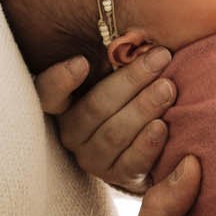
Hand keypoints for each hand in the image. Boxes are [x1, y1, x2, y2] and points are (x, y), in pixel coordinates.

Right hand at [36, 48, 176, 193]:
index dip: (60, 80)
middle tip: (159, 59)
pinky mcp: (117, 177)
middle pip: (95, 108)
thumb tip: (144, 39)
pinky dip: (148, 144)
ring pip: (114, 134)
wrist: (144, 147)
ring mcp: (93, 158)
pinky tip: (163, 126)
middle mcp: (72, 133)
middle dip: (130, 81)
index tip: (81, 62)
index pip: (47, 93)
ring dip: (143, 108)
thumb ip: (118, 60)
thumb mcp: (117, 78)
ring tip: (168, 88)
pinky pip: (131, 162)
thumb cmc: (129, 98)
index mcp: (65, 105)